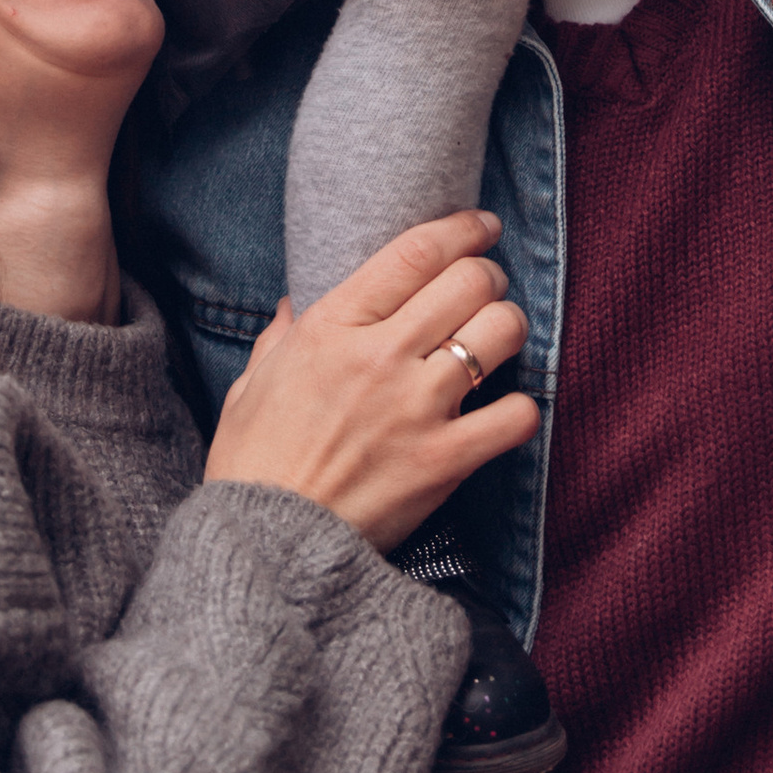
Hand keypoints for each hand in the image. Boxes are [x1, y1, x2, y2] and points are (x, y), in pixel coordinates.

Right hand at [202, 211, 538, 547]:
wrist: (268, 545)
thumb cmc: (254, 463)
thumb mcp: (252, 383)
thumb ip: (280, 335)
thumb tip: (295, 300)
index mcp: (331, 327)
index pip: (415, 252)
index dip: (461, 228)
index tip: (481, 227)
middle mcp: (380, 357)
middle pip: (469, 282)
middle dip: (488, 276)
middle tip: (487, 287)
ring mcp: (418, 408)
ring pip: (500, 332)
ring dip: (509, 327)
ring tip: (499, 337)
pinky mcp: (445, 461)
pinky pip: (516, 416)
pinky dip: (521, 409)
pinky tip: (505, 409)